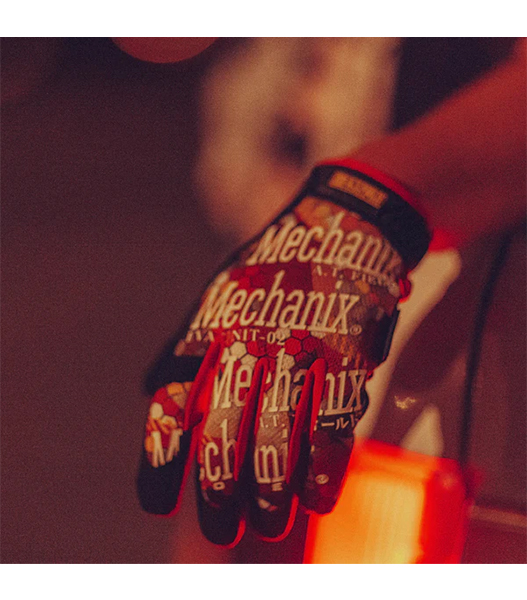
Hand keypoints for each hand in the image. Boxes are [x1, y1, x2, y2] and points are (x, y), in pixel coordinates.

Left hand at [137, 159, 430, 545]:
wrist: (344, 222)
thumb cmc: (277, 267)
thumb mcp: (219, 290)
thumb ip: (185, 339)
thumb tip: (151, 391)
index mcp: (212, 327)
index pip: (174, 403)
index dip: (160, 459)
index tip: (156, 502)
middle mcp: (251, 342)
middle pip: (223, 433)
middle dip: (217, 491)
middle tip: (220, 525)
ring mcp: (301, 348)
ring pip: (277, 440)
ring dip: (270, 493)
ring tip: (267, 523)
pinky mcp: (349, 353)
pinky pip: (335, 424)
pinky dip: (326, 468)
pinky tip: (319, 494)